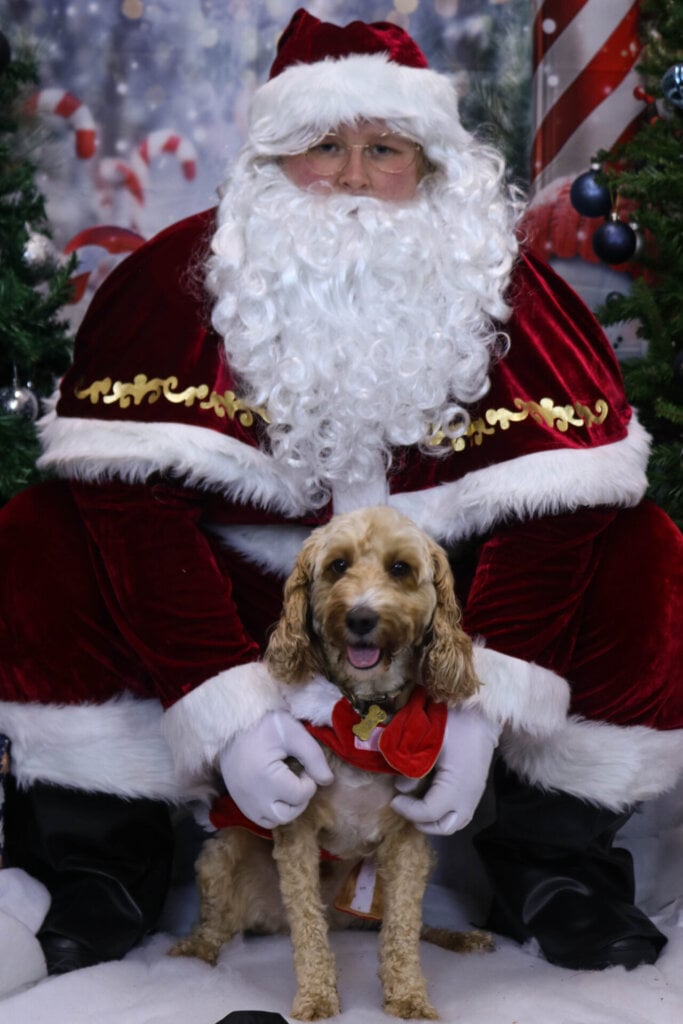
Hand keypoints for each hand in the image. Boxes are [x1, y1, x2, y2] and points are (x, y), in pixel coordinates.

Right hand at [219, 710, 333, 828]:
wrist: (233, 722)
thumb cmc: (265, 724)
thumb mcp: (293, 733)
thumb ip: (313, 757)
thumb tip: (328, 781)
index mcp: (266, 777)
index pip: (299, 795)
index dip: (309, 782)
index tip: (305, 768)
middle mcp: (252, 795)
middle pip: (286, 815)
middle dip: (300, 800)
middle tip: (300, 780)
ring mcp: (243, 800)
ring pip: (272, 821)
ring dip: (286, 809)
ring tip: (288, 787)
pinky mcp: (238, 800)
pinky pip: (259, 818)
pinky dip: (271, 812)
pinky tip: (276, 793)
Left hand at [391, 706, 498, 834]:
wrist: (482, 713)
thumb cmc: (454, 721)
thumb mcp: (429, 741)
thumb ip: (414, 765)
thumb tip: (401, 787)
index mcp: (457, 784)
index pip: (429, 812)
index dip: (408, 810)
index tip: (394, 799)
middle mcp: (469, 795)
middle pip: (445, 826)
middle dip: (422, 822)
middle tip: (405, 808)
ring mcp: (476, 794)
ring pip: (456, 823)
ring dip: (434, 822)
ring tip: (417, 808)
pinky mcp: (477, 789)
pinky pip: (462, 813)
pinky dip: (445, 815)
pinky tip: (431, 800)